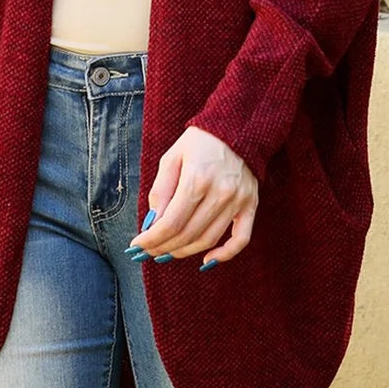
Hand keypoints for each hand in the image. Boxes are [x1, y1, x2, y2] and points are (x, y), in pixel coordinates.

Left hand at [128, 126, 257, 269]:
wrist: (235, 127)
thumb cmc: (198, 142)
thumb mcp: (172, 158)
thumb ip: (161, 190)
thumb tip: (152, 223)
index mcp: (197, 178)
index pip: (172, 222)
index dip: (152, 239)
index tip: (138, 245)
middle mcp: (220, 192)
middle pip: (188, 234)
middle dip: (164, 247)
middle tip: (149, 252)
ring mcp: (238, 200)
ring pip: (209, 239)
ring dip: (185, 251)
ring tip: (168, 252)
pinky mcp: (251, 204)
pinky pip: (241, 239)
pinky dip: (225, 254)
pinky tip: (207, 260)